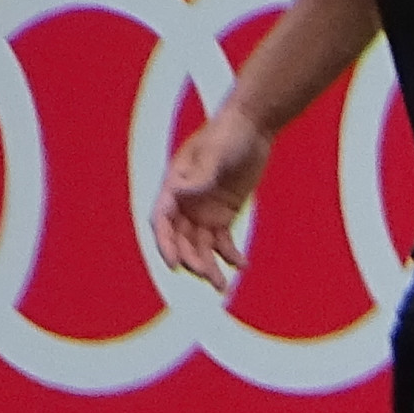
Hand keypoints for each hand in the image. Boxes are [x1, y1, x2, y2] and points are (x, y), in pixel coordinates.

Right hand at [152, 107, 272, 289]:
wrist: (251, 127)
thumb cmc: (228, 134)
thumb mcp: (215, 152)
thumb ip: (201, 174)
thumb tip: (181, 191)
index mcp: (174, 186)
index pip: (162, 220)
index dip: (165, 243)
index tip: (175, 263)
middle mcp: (184, 203)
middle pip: (181, 238)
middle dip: (191, 259)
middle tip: (207, 276)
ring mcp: (202, 210)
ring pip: (200, 245)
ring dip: (209, 265)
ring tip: (222, 285)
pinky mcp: (223, 214)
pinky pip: (222, 240)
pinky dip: (230, 254)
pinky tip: (241, 265)